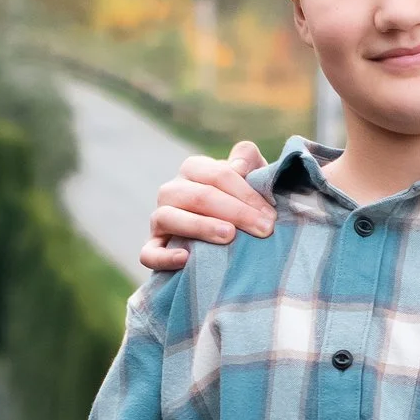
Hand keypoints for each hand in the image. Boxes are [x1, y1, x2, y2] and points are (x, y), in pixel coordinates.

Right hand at [139, 141, 270, 272]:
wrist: (233, 237)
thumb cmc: (245, 202)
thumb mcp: (251, 177)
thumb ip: (247, 160)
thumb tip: (238, 167)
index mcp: (194, 169)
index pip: (218, 175)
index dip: (247, 193)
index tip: (270, 215)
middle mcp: (172, 191)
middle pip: (198, 196)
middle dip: (235, 212)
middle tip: (264, 229)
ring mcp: (159, 219)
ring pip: (169, 217)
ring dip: (200, 226)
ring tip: (229, 236)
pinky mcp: (153, 249)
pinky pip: (149, 254)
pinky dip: (164, 257)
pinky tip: (186, 258)